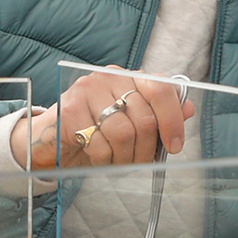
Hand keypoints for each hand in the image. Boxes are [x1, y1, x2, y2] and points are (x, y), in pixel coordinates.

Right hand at [27, 70, 191, 168]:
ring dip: (124, 157)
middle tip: (138, 161)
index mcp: (127, 76)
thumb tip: (188, 108)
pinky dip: (104, 159)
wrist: (49, 139)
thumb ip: (159, 114)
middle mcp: (108, 77)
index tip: (175, 145)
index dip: (173, 120)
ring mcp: (87, 90)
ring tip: (116, 160)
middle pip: (144, 118)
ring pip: (123, 133)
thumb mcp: (130, 124)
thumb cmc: (94, 131)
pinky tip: (98, 157)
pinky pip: (100, 143)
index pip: (161, 89)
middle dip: (146, 149)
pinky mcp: (69, 109)